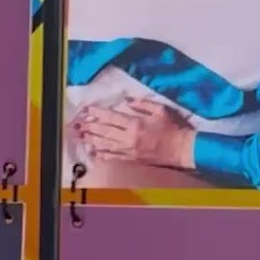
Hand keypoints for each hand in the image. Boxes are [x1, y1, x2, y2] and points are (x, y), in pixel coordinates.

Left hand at [76, 98, 195, 170]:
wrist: (180, 149)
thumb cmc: (173, 128)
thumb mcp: (160, 110)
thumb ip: (143, 104)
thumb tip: (127, 100)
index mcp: (136, 124)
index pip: (112, 118)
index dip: (99, 114)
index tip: (88, 110)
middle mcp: (129, 138)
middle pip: (105, 132)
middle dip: (91, 127)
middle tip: (79, 124)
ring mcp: (128, 151)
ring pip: (105, 145)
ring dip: (92, 140)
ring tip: (82, 136)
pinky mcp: (131, 159)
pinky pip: (113, 157)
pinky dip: (102, 155)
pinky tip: (93, 152)